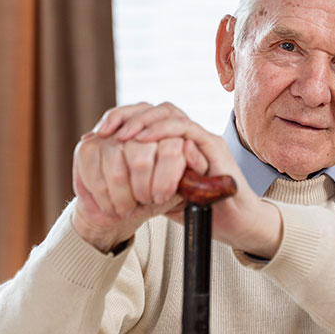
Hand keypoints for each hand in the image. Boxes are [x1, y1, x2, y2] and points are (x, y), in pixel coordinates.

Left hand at [95, 103, 283, 258]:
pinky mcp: (213, 146)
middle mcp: (190, 136)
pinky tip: (144, 139)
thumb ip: (144, 178)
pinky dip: (163, 130)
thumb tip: (110, 168)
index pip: (148, 117)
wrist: (234, 224)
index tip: (100, 133)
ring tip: (122, 135)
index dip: (122, 120)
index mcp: (176, 143)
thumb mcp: (163, 193)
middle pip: (156, 110)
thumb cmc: (202, 210)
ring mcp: (202, 139)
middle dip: (127, 116)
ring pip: (170, 113)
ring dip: (142, 121)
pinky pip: (186, 129)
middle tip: (106, 131)